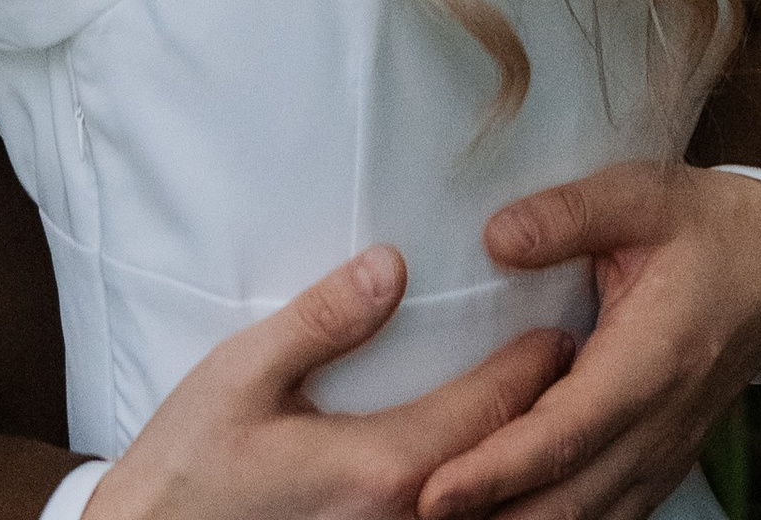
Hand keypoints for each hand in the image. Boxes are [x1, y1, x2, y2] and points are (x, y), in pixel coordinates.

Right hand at [86, 246, 573, 519]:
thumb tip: (392, 264)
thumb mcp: (243, 375)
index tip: (562, 329)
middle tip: (571, 365)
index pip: (487, 410)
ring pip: (485, 515)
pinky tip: (485, 482)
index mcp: (383, 470)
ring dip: (517, 466)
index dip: (532, 367)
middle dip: (542, 414)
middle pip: (501, 466)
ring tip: (544, 418)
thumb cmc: (189, 466)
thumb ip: (323, 319)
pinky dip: (483, 507)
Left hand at [414, 168, 760, 519]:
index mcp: (651, 361)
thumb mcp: (640, 194)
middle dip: (493, 519)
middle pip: (570, 500)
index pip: (564, 435)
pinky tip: (508, 516)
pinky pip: (609, 513)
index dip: (497, 469)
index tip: (435, 490)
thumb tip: (495, 238)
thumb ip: (567, 213)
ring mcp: (665, 452)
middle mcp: (660, 425)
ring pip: (589, 518)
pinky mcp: (662, 461)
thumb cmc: (705, 226)